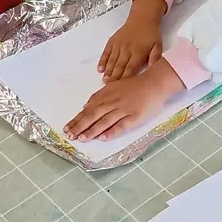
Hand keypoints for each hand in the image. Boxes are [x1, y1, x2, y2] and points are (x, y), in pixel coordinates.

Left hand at [65, 59, 183, 141]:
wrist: (154, 83)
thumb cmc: (134, 85)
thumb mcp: (114, 87)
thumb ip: (99, 96)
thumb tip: (85, 107)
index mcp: (106, 95)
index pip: (88, 109)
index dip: (77, 119)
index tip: (67, 128)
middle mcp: (113, 102)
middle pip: (93, 115)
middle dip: (80, 126)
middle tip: (70, 136)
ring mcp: (124, 110)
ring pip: (104, 121)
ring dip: (92, 130)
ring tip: (82, 138)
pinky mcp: (134, 117)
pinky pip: (121, 126)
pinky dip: (111, 132)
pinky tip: (103, 138)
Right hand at [99, 0, 166, 81]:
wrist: (142, 18)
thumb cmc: (150, 34)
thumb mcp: (158, 46)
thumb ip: (155, 59)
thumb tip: (153, 70)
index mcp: (139, 52)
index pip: (131, 68)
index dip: (125, 79)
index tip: (121, 88)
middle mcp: (127, 49)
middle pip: (120, 66)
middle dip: (114, 77)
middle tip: (108, 87)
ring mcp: (119, 45)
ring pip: (112, 60)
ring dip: (108, 71)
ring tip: (104, 80)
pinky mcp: (113, 41)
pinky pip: (106, 52)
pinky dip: (102, 60)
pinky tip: (100, 69)